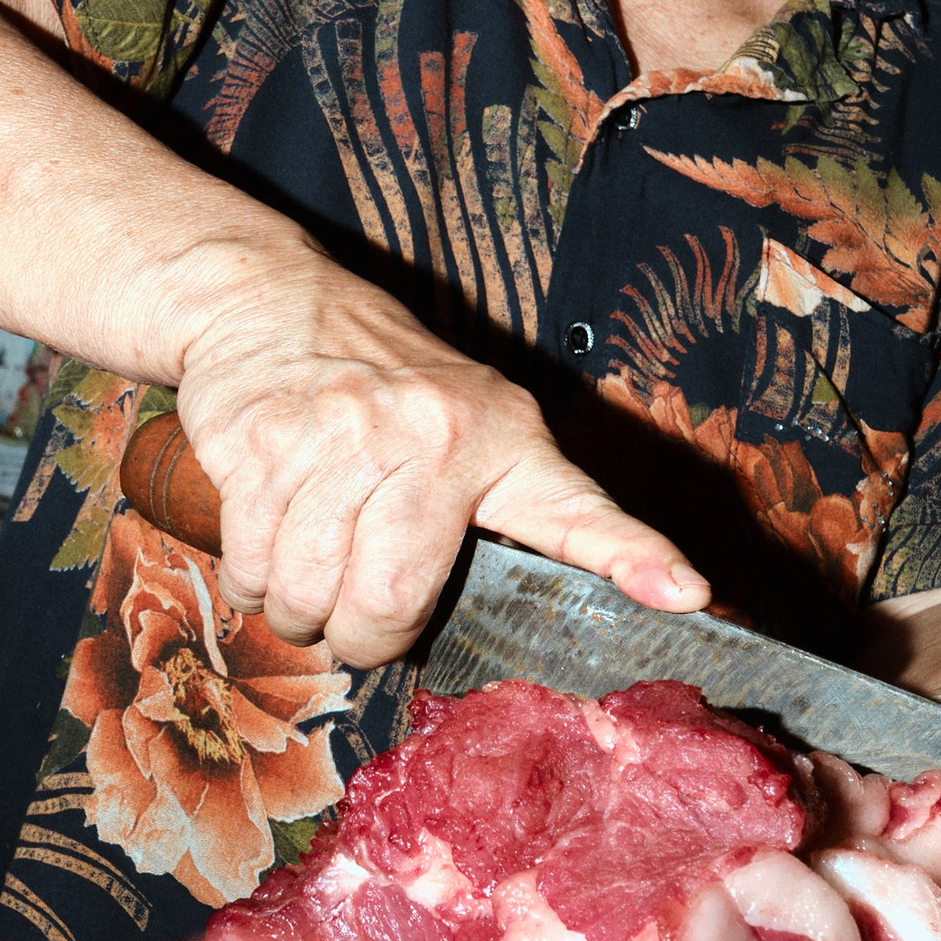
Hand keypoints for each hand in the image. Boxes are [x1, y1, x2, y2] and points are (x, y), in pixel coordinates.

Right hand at [163, 244, 707, 667]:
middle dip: (361, 638)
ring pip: (309, 595)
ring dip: (297, 613)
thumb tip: (610, 593)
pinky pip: (252, 567)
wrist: (269, 301)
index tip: (688, 593)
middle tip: (356, 618)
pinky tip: (268, 549)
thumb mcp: (472, 420)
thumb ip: (514, 504)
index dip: (632, 555)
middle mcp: (430, 431)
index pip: (573, 509)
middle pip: (390, 603)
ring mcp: (338, 435)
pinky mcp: (260, 443)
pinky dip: (252, 583)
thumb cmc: (383, 384)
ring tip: (309, 576)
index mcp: (500, 435)